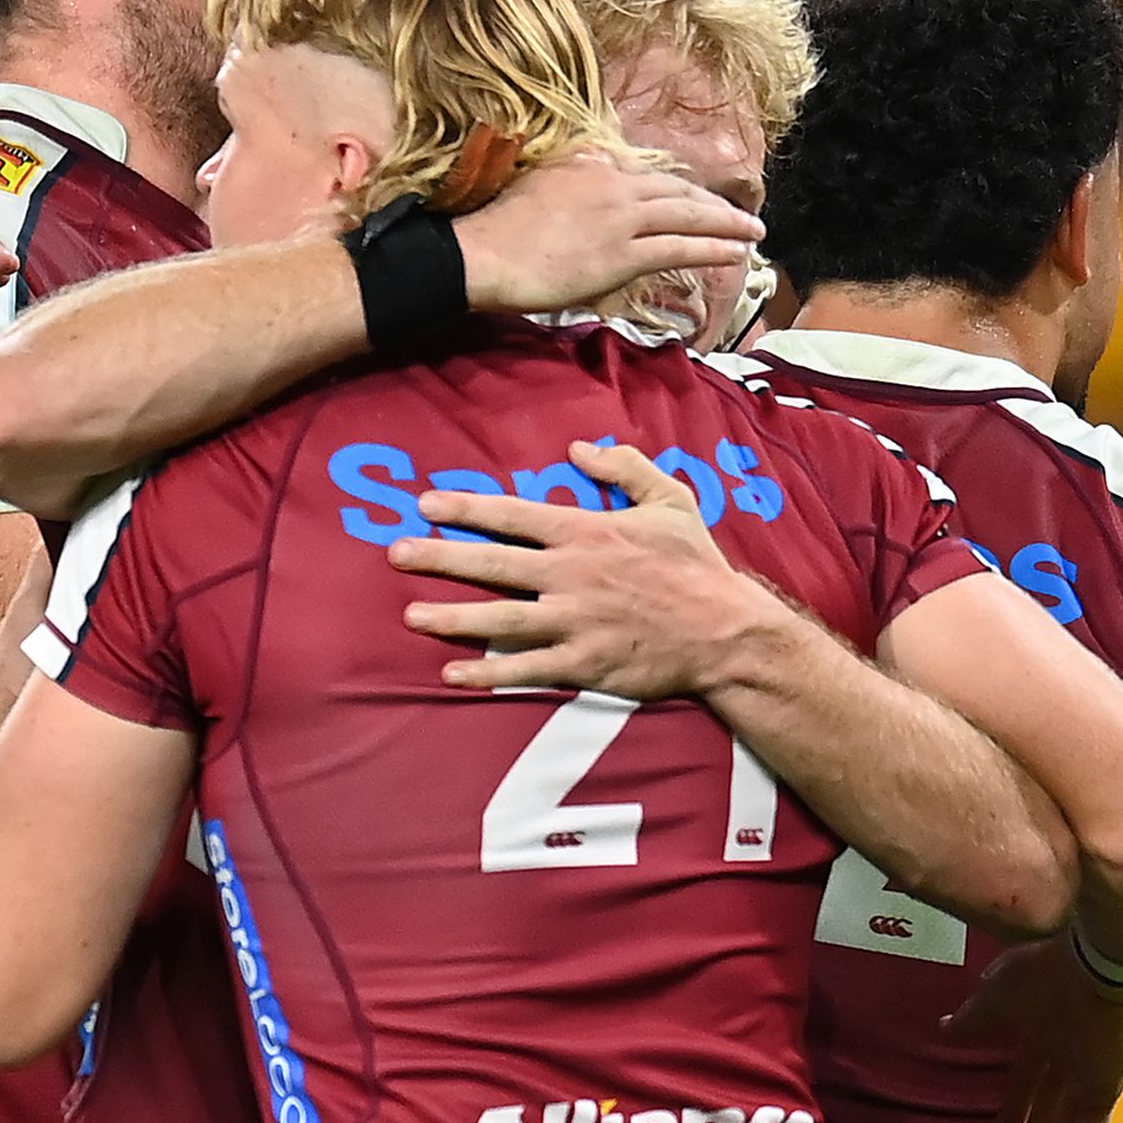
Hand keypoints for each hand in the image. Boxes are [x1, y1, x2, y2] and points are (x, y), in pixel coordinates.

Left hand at [388, 440, 780, 698]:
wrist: (727, 632)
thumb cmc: (696, 565)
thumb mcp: (671, 501)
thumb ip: (625, 468)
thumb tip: (579, 448)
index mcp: (587, 533)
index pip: (514, 516)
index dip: (466, 509)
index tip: (425, 505)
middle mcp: (571, 576)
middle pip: (493, 564)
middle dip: (440, 557)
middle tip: (395, 553)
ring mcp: (574, 622)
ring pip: (500, 618)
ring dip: (452, 617)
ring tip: (410, 615)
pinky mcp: (583, 663)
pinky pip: (526, 668)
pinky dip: (488, 673)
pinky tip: (452, 674)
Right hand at [456, 155, 762, 314]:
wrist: (482, 254)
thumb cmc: (496, 226)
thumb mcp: (536, 182)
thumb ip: (570, 175)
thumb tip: (591, 167)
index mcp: (591, 164)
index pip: (647, 174)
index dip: (678, 190)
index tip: (695, 198)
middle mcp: (613, 183)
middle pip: (677, 192)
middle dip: (714, 203)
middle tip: (742, 214)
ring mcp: (621, 219)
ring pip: (687, 217)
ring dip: (726, 223)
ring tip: (753, 231)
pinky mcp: (622, 255)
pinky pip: (679, 249)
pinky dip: (712, 248)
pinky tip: (734, 252)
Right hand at [941, 936, 1122, 1122]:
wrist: (1094, 966)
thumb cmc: (1042, 974)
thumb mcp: (996, 994)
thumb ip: (974, 1018)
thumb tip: (944, 1028)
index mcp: (1040, 1036)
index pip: (1024, 1085)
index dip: (1011, 1115)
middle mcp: (1065, 1064)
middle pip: (1044, 1118)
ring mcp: (1086, 1079)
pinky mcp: (1103, 1091)